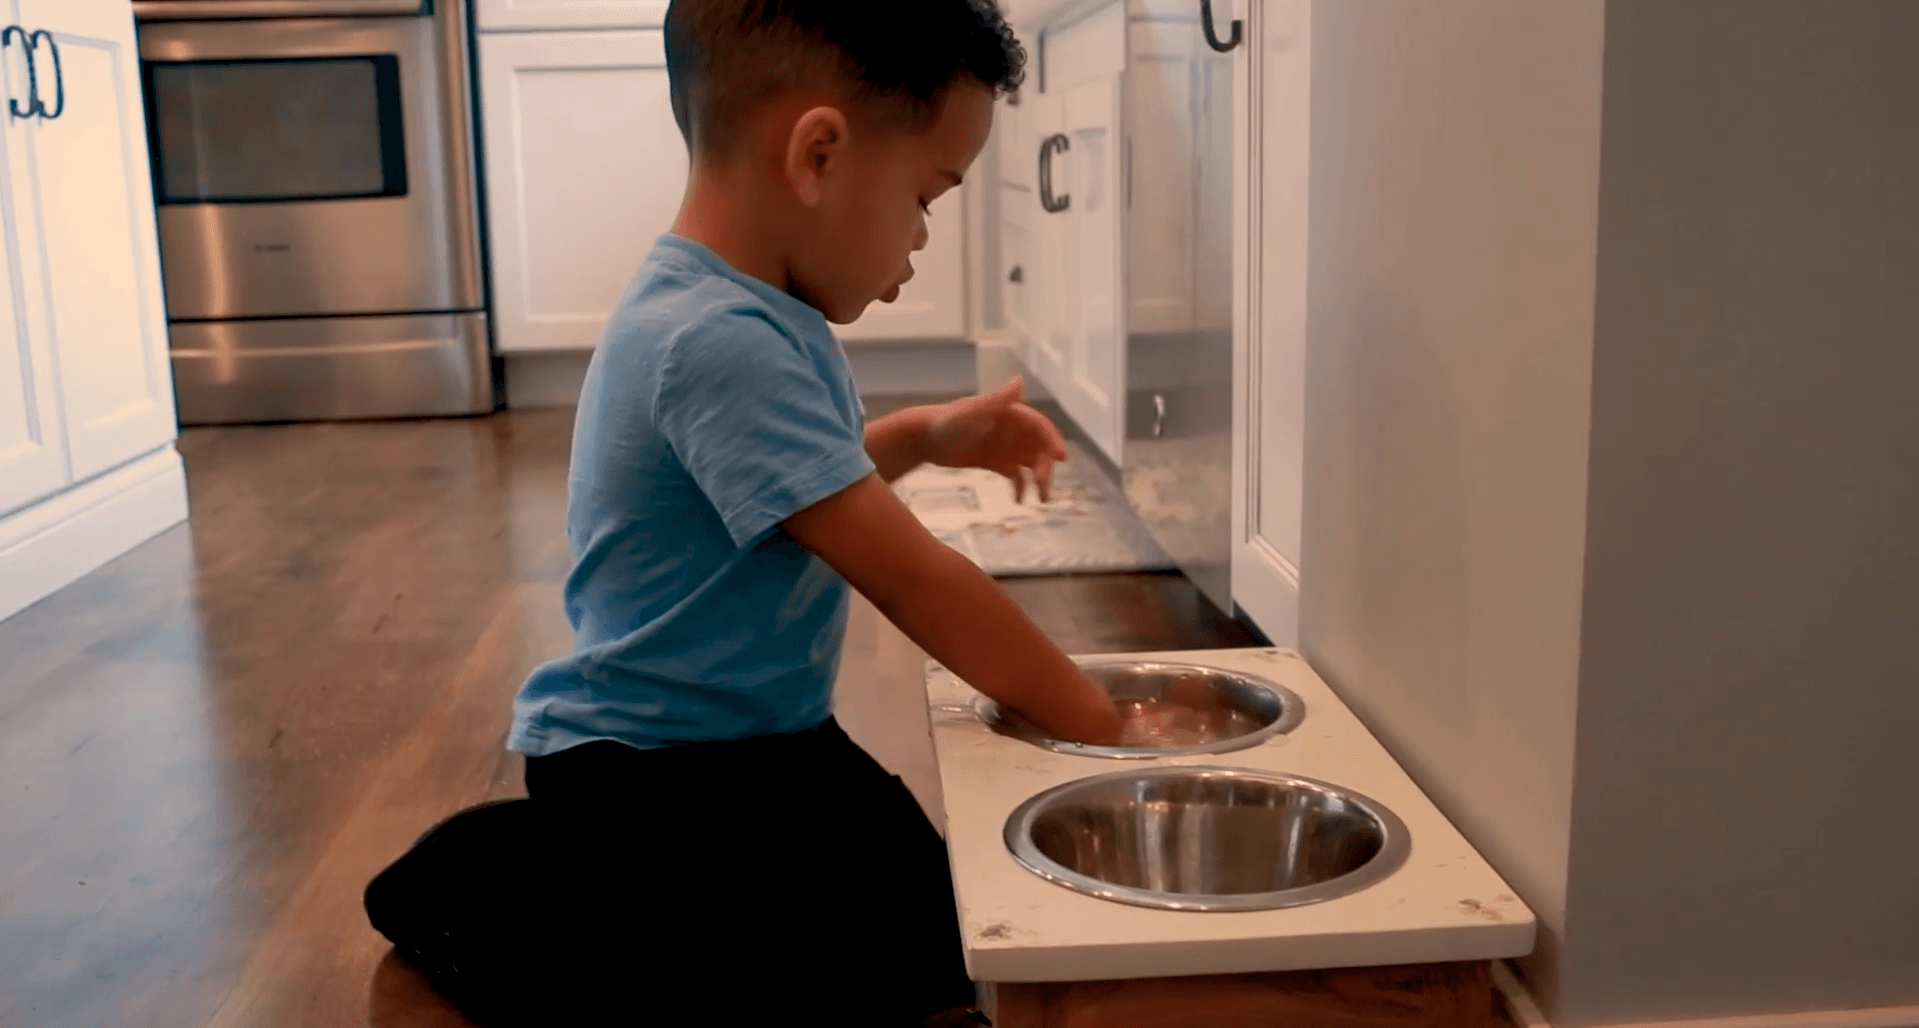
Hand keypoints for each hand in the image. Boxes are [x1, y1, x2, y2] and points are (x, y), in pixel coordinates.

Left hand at [924, 377, 1066, 502]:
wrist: (922, 438)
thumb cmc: (946, 421)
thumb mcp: (971, 411)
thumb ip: (996, 400)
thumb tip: (1020, 381)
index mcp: (1010, 413)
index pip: (1039, 426)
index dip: (1052, 440)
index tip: (1060, 458)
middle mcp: (1011, 430)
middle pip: (1038, 448)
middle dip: (1045, 467)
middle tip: (1043, 488)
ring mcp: (1004, 446)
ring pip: (1030, 464)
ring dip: (1039, 481)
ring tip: (1041, 500)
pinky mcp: (995, 461)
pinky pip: (1015, 476)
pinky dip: (1020, 488)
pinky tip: (1019, 501)